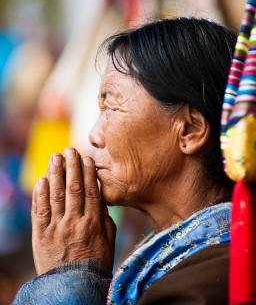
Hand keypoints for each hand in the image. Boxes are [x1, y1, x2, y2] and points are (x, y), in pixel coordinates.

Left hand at [32, 148, 115, 274]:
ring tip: (55, 157)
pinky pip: (39, 210)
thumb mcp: (109, 239)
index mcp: (93, 223)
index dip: (88, 172)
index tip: (86, 158)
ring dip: (55, 174)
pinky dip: (40, 194)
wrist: (74, 285)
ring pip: (56, 195)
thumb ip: (104, 216)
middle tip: (70, 150)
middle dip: (71, 167)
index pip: (90, 191)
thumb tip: (99, 196)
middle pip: (73, 188)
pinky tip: (42, 179)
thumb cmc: (95, 261)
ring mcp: (56, 227)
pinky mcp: (41, 234)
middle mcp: (74, 222)